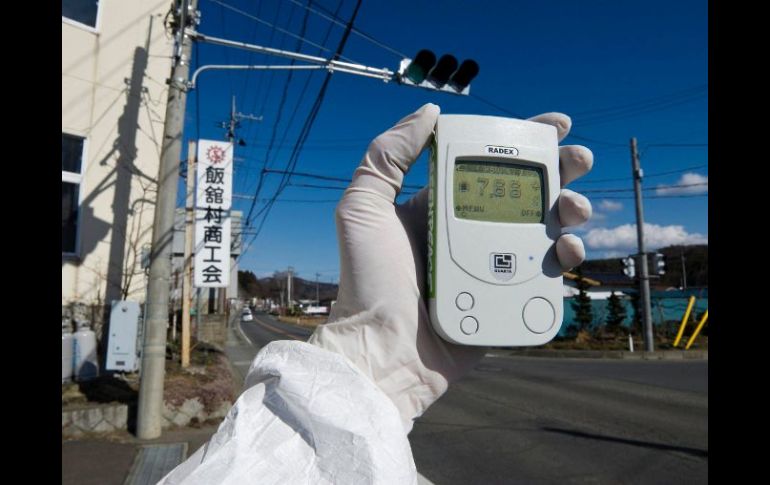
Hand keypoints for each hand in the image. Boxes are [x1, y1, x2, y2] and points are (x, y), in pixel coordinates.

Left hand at [308, 103, 592, 432]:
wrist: (382, 350)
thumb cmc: (367, 281)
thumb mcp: (363, 208)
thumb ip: (387, 156)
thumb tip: (430, 111)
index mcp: (443, 206)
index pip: (490, 163)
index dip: (525, 141)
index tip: (557, 123)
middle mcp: (472, 231)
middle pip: (529, 192)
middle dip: (561, 171)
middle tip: (578, 160)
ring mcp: (494, 267)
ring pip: (547, 230)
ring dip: (571, 211)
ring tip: (573, 209)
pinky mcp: (509, 300)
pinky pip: (548, 275)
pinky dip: (566, 258)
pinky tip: (567, 249)